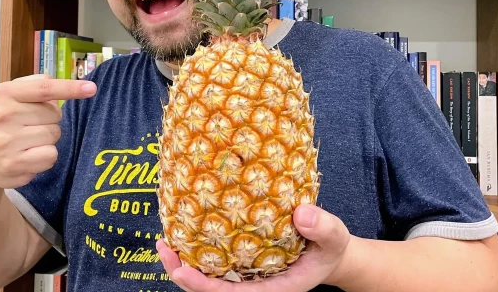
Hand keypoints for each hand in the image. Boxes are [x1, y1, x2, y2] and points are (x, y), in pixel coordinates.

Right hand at [0, 74, 96, 188]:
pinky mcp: (13, 165)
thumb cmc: (0, 122)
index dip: (70, 88)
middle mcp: (3, 115)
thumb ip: (35, 86)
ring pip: (55, 135)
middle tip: (28, 126)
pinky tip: (27, 156)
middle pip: (55, 115)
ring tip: (26, 142)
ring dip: (47, 139)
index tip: (91, 88)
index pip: (44, 88)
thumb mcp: (8, 96)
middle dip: (49, 120)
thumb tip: (65, 89)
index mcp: (3, 93)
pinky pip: (51, 156)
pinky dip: (45, 157)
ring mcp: (6, 141)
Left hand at [157, 204, 350, 291]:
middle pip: (209, 288)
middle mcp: (252, 284)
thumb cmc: (330, 249)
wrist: (329, 251)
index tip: (181, 272)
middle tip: (163, 247)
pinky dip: (197, 246)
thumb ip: (324, 228)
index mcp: (271, 288)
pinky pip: (215, 258)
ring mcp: (245, 272)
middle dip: (182, 272)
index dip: (203, 287)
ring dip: (183, 259)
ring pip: (207, 273)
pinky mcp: (242, 258)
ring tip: (164, 238)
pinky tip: (184, 228)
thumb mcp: (335, 238)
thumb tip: (302, 214)